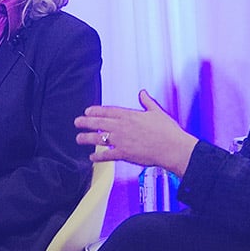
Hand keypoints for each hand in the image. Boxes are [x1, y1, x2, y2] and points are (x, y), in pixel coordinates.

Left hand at [75, 90, 198, 175]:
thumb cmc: (167, 131)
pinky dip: (98, 157)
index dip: (95, 111)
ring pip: (98, 138)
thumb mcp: (156, 111)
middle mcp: (122, 126)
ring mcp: (122, 140)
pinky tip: (92, 158)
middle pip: (99, 123)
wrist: (172, 148)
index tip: (87, 111)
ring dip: (86, 138)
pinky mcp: (124, 154)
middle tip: (77, 122)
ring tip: (78, 139)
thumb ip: (147, 102)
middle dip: (85, 122)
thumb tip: (142, 92)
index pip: (108, 110)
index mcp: (130, 115)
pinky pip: (107, 155)